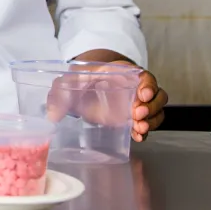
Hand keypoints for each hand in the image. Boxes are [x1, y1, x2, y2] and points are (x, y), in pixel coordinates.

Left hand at [46, 61, 165, 141]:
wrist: (82, 89)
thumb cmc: (79, 80)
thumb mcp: (69, 81)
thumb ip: (60, 92)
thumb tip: (52, 114)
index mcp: (124, 73)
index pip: (145, 77)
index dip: (149, 85)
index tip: (143, 95)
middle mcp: (136, 88)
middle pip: (158, 96)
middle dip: (151, 107)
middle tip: (137, 115)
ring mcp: (136, 104)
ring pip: (156, 111)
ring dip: (151, 120)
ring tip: (138, 128)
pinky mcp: (132, 119)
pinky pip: (147, 125)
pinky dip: (145, 131)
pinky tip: (138, 136)